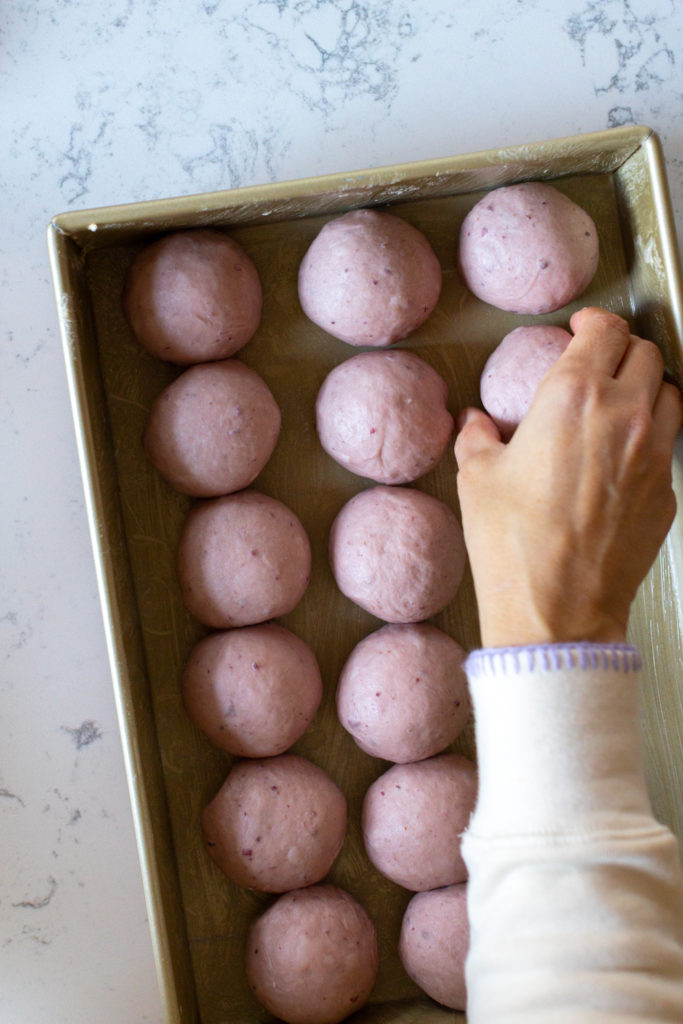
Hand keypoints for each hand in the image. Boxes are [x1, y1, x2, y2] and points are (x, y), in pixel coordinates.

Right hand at [454, 307, 681, 647]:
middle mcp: (625, 417)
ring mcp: (654, 455)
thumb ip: (477, 438)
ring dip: (647, 386)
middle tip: (600, 359)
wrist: (556, 609)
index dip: (593, 321)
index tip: (582, 327)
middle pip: (645, 352)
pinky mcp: (665, 493)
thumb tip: (475, 426)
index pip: (605, 330)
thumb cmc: (516, 547)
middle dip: (621, 349)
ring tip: (622, 399)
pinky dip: (652, 437)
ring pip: (670, 393)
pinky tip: (624, 454)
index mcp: (574, 397)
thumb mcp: (477, 479)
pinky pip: (669, 446)